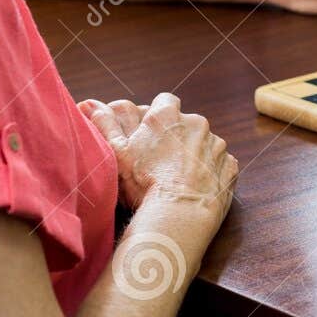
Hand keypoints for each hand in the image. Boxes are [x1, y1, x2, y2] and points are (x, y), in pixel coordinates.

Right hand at [79, 93, 237, 217]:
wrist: (178, 214)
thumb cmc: (143, 183)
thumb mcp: (116, 152)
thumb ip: (105, 124)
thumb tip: (88, 103)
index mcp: (168, 115)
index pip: (164, 102)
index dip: (156, 118)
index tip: (149, 135)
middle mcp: (197, 123)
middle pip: (186, 123)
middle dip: (175, 136)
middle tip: (160, 161)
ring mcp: (216, 144)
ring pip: (203, 143)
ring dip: (194, 154)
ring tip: (177, 178)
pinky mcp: (229, 166)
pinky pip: (219, 163)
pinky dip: (209, 171)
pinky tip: (194, 187)